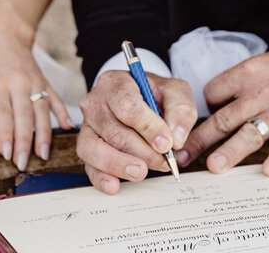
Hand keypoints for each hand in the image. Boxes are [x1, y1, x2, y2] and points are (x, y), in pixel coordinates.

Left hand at [0, 12, 72, 170]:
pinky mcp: (45, 83)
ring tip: (43, 156)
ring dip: (44, 134)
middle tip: (23, 163)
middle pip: (24, 115)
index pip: (2, 111)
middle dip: (24, 141)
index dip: (5, 133)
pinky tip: (69, 129)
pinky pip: (56, 100)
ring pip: (42, 111)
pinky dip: (63, 114)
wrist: (7, 35)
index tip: (5, 154)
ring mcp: (35, 82)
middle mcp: (18, 82)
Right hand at [76, 70, 195, 193]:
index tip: (166, 142)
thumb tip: (175, 140)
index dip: (147, 126)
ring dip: (119, 164)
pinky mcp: (87, 147)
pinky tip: (115, 185)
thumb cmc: (155, 95)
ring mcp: (88, 126)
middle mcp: (95, 103)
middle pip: (113, 131)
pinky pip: (89, 165)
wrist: (141, 99)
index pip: (126, 104)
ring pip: (94, 149)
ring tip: (141, 172)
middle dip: (141, 151)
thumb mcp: (175, 91)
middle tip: (163, 162)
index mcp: (115, 82)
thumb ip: (181, 109)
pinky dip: (101, 177)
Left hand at [179, 37, 268, 177]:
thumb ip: (245, 81)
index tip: (205, 120)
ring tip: (213, 167)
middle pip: (223, 117)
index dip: (206, 107)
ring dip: (230, 151)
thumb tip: (219, 100)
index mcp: (250, 71)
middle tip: (181, 156)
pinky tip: (267, 171)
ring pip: (248, 133)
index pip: (214, 92)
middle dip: (200, 139)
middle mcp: (262, 91)